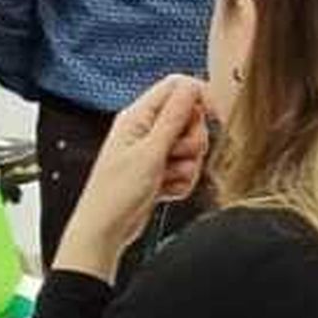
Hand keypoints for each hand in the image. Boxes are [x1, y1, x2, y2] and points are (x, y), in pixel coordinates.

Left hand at [54, 75, 209, 281]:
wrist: (105, 231)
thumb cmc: (115, 193)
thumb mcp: (150, 151)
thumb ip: (174, 118)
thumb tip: (191, 86)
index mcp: (138, 116)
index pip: (178, 87)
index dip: (199, 98)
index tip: (212, 117)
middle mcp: (147, 130)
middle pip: (191, 120)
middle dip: (192, 142)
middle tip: (174, 156)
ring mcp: (154, 152)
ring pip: (192, 149)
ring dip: (187, 167)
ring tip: (164, 178)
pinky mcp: (160, 172)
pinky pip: (187, 170)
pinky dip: (181, 183)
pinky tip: (164, 191)